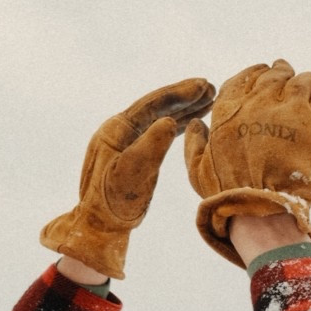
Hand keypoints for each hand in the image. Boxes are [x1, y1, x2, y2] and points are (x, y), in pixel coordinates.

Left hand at [41, 78, 214, 277]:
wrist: (99, 226)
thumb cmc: (113, 203)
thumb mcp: (133, 175)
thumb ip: (151, 147)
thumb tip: (169, 120)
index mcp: (117, 130)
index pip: (153, 104)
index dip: (179, 93)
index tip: (203, 85)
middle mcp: (120, 130)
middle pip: (157, 106)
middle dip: (185, 97)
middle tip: (211, 88)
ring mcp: (126, 141)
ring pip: (159, 117)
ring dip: (184, 109)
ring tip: (210, 101)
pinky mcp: (133, 152)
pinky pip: (158, 131)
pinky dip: (177, 125)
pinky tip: (194, 122)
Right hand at [185, 60, 310, 266]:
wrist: (262, 208)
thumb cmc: (228, 194)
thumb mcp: (198, 169)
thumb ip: (193, 143)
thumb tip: (195, 124)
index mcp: (230, 109)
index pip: (245, 77)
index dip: (256, 76)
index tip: (263, 81)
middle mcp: (259, 101)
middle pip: (275, 74)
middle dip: (280, 75)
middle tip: (287, 83)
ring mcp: (290, 107)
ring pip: (301, 79)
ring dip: (303, 82)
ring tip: (306, 92)